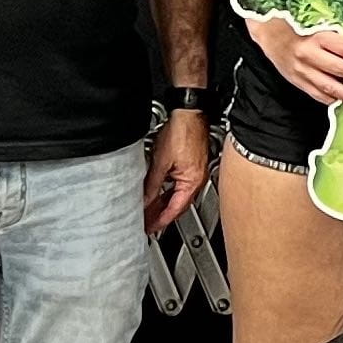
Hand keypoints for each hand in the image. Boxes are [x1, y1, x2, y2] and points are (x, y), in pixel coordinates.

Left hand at [142, 110, 208, 231]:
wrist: (190, 113)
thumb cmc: (182, 132)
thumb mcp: (161, 163)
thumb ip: (152, 185)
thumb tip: (144, 200)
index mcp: (192, 182)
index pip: (174, 210)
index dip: (160, 221)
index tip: (150, 229)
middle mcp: (197, 180)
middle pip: (178, 205)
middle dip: (161, 215)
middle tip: (148, 224)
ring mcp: (197, 173)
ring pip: (179, 195)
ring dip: (165, 203)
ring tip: (150, 210)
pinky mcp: (193, 165)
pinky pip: (181, 185)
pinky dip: (170, 191)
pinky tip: (160, 192)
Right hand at [275, 20, 342, 108]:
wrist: (271, 35)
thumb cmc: (299, 27)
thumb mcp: (318, 25)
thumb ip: (336, 37)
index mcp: (316, 37)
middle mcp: (309, 55)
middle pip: (340, 69)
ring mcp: (302, 71)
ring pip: (330, 87)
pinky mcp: (297, 81)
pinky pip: (317, 94)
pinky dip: (332, 99)